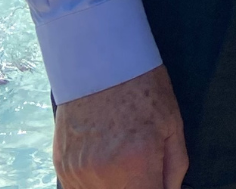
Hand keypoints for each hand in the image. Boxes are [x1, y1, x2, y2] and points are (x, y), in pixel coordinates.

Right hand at [53, 65, 187, 188]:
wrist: (97, 60)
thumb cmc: (143, 88)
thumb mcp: (172, 125)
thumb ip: (175, 168)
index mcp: (136, 164)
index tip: (157, 181)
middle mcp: (102, 175)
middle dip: (137, 185)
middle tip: (143, 167)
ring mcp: (77, 173)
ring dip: (114, 186)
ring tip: (123, 159)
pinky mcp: (61, 167)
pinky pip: (79, 188)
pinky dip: (96, 182)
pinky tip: (105, 159)